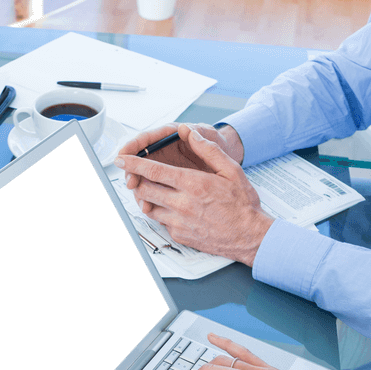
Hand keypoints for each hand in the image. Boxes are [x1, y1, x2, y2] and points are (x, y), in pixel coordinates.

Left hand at [114, 129, 271, 265]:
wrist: (249, 237)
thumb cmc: (243, 205)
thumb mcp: (231, 170)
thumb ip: (208, 149)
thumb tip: (190, 132)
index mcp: (193, 184)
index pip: (152, 170)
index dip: (133, 163)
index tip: (121, 159)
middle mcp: (182, 204)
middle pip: (144, 189)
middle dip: (136, 180)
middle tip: (137, 175)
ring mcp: (178, 222)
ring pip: (148, 207)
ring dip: (147, 197)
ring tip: (155, 190)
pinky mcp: (179, 235)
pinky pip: (160, 221)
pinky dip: (161, 212)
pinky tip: (172, 207)